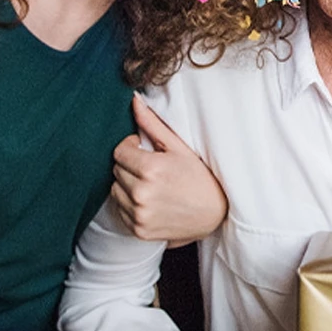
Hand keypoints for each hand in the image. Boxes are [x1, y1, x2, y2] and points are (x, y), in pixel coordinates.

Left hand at [112, 96, 227, 243]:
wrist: (216, 213)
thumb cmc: (201, 176)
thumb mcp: (180, 147)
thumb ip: (152, 124)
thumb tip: (134, 100)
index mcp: (151, 169)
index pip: (119, 152)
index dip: (131, 148)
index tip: (145, 150)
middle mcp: (141, 193)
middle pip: (116, 170)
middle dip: (130, 165)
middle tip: (152, 168)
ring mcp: (139, 214)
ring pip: (115, 191)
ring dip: (127, 185)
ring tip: (151, 184)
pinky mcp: (138, 230)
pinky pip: (120, 211)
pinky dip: (130, 204)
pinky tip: (150, 200)